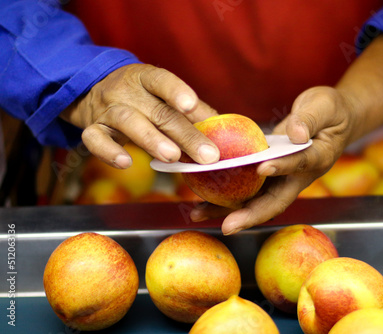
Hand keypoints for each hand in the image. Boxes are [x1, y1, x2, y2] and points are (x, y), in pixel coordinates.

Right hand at [60, 64, 219, 167]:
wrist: (91, 90)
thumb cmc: (140, 97)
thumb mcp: (163, 96)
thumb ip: (193, 112)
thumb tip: (223, 130)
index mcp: (147, 78)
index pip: (162, 81)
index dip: (176, 91)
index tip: (192, 105)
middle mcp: (126, 91)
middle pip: (157, 112)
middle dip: (184, 135)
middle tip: (207, 155)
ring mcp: (108, 109)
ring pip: (128, 122)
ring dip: (151, 140)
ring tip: (172, 157)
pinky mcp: (93, 128)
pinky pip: (95, 139)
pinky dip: (109, 152)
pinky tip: (125, 163)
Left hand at [190, 86, 361, 234]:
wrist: (334, 121)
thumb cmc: (331, 111)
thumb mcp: (324, 106)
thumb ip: (309, 119)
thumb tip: (295, 133)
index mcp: (317, 158)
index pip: (299, 164)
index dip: (282, 167)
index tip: (262, 168)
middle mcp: (297, 176)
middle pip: (274, 201)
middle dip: (250, 215)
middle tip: (227, 226)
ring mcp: (282, 178)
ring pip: (256, 200)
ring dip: (229, 210)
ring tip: (199, 214)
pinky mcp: (269, 175)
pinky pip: (247, 187)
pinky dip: (226, 194)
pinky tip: (202, 196)